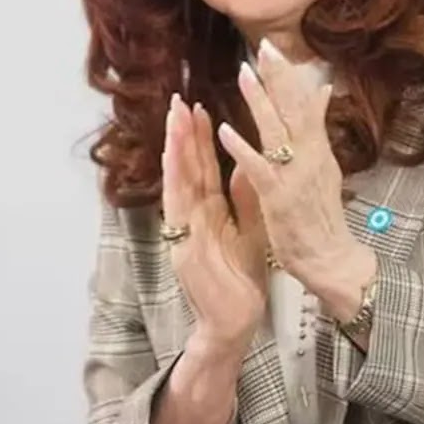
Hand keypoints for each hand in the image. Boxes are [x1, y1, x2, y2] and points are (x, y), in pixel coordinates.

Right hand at [163, 94, 266, 358]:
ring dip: (174, 149)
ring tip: (174, 119)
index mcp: (209, 213)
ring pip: (178, 183)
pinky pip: (178, 210)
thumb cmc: (241, 281)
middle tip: (178, 100)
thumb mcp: (251, 231)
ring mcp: (184, 232)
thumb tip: (250, 162)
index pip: (203, 168)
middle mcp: (193, 218)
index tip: (198, 107)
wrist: (236, 324)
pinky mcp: (183, 249)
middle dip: (182, 134)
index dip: (199, 138)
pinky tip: (172, 159)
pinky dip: (174, 182)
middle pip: (186, 169)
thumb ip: (248, 199)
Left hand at [215, 40, 374, 314]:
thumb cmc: (323, 217)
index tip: (274, 50)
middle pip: (294, 109)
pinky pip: (258, 169)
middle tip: (263, 46)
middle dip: (278, 77)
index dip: (289, 77)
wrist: (333, 259)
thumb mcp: (326, 166)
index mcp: (318, 149)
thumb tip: (323, 91)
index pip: (304, 104)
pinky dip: (242, 148)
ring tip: (243, 74)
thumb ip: (319, 130)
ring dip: (259, 102)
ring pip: (276, 132)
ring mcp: (295, 177)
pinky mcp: (279, 198)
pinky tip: (226, 131)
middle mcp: (310, 157)